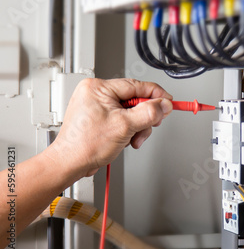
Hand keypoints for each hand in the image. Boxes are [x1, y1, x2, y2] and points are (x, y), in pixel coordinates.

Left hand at [45, 78, 172, 177]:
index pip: (136, 85)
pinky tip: (124, 140)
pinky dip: (128, 131)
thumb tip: (164, 104)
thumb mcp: (124, 126)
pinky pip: (123, 119)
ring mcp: (97, 106)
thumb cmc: (85, 145)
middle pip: (135, 100)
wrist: (69, 163)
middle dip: (143, 117)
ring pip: (131, 112)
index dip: (156, 94)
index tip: (168, 102)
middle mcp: (96, 93)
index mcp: (99, 87)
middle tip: (146, 127)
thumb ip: (149, 113)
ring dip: (137, 127)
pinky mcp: (99, 117)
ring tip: (131, 139)